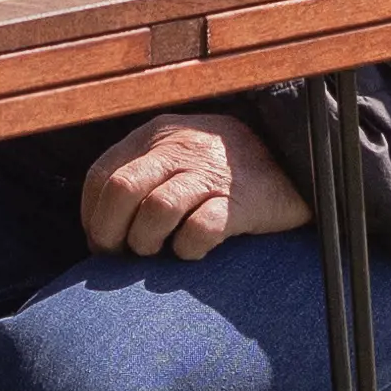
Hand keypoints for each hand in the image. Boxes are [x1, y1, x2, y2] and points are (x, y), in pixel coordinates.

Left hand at [76, 107, 306, 262]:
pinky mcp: (241, 201)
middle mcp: (181, 148)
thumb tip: (100, 230)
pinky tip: (192, 251)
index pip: (101, 175)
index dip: (93, 216)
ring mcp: (212, 173)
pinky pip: (201, 230)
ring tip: (158, 252)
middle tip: (123, 255)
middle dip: (110, 232)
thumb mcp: (179, 156)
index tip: (104, 242)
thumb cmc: (225, 171)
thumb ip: (142, 177)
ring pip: (156, 210)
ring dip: (146, 241)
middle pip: (121, 189)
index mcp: (158, 135)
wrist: (297, 160)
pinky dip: (188, 248)